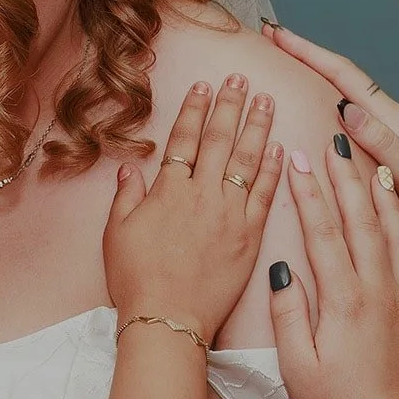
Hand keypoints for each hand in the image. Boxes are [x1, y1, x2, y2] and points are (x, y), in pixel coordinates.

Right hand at [104, 76, 283, 343]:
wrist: (168, 320)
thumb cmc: (136, 281)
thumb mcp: (116, 235)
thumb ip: (126, 198)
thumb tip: (131, 168)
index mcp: (168, 192)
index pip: (184, 140)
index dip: (194, 110)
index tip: (204, 85)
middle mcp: (202, 196)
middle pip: (219, 141)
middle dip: (230, 106)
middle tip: (241, 78)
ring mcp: (229, 215)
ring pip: (247, 160)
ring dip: (257, 127)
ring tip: (267, 100)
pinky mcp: (250, 238)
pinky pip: (265, 196)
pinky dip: (273, 170)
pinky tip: (281, 148)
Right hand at [263, 21, 398, 250]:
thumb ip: (384, 143)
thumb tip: (345, 108)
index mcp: (394, 120)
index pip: (343, 75)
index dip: (308, 53)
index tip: (275, 33)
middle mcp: (392, 121)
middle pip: (341, 76)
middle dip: (305, 54)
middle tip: (270, 38)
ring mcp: (392, 135)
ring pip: (345, 93)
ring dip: (314, 76)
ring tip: (285, 64)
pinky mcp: (391, 151)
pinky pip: (350, 116)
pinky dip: (326, 102)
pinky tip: (317, 110)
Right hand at [269, 134, 398, 398]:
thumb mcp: (297, 368)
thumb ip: (287, 314)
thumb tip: (281, 268)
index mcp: (342, 300)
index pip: (323, 231)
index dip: (308, 191)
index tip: (297, 157)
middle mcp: (379, 291)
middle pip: (362, 220)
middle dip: (346, 178)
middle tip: (335, 143)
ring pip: (396, 233)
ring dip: (382, 195)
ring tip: (371, 164)